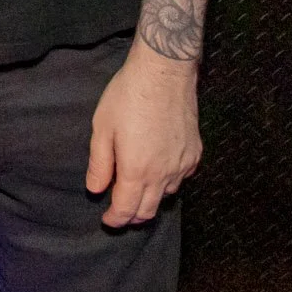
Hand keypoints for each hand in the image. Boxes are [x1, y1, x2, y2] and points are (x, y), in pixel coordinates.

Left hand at [86, 44, 201, 226]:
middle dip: (132, 216)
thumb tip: (95, 190)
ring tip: (138, 190)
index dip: (115, 219)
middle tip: (120, 211)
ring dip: (151, 199)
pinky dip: (169, 182)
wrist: (164, 72)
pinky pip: (182, 178)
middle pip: (148, 210)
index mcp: (138, 171)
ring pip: (166, 195)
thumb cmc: (128, 96)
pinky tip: (159, 171)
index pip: (126, 209)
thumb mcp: (103, 128)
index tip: (107, 220)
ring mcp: (182, 164)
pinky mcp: (195, 152)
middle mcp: (163, 174)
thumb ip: (100, 164)